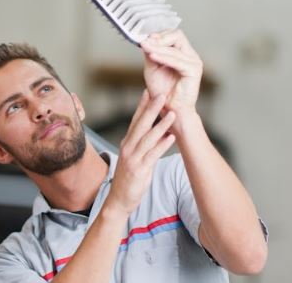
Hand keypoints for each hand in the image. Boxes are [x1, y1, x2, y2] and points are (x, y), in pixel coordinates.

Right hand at [104, 90, 176, 215]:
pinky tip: (171, 137)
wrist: (119, 200)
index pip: (135, 120)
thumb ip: (143, 144)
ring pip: (148, 138)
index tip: (149, 91)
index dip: (142, 106)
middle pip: (141, 124)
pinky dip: (161, 145)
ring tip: (172, 114)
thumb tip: (158, 132)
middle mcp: (128, 148)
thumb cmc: (128, 179)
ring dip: (161, 125)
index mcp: (127, 143)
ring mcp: (133, 158)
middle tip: (161, 94)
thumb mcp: (134, 158)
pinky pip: (152, 155)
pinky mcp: (140, 170)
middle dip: (151, 109)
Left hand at [140, 29, 202, 113]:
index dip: (159, 35)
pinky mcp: (194, 71)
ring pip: (175, 47)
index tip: (144, 38)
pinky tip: (152, 56)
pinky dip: (163, 57)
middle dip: (159, 38)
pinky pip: (177, 60)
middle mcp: (190, 55)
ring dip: (158, 47)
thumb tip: (146, 40)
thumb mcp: (152, 68)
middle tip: (145, 42)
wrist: (169, 109)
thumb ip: (151, 53)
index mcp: (182, 53)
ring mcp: (194, 62)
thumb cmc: (162, 91)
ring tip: (145, 47)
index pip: (173, 35)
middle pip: (177, 35)